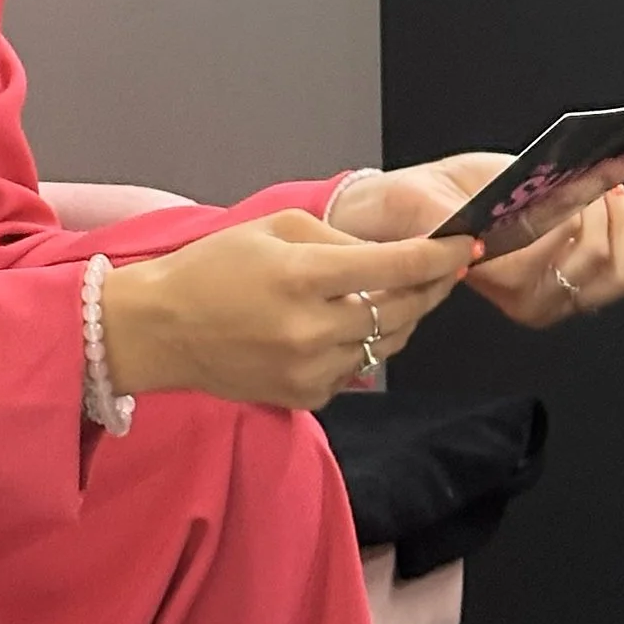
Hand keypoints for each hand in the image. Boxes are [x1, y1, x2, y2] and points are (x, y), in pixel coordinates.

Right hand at [100, 210, 479, 413]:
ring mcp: (310, 368)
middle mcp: (312, 327)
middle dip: (431, 286)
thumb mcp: (272, 227)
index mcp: (302, 275)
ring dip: (401, 318)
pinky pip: (357, 370)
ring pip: (387, 344)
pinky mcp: (306, 396)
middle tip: (445, 268)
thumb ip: (337, 238)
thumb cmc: (211, 269)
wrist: (160, 329)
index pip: (394, 267)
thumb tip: (389, 255)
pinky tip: (343, 327)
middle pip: (402, 309)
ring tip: (398, 295)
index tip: (463, 244)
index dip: (437, 255)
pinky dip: (362, 347)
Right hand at [334, 152, 623, 326]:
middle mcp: (535, 301)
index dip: (577, 215)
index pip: (555, 256)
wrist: (431, 211)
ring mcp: (564, 298)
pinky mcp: (587, 286)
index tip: (577, 182)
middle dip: (613, 214)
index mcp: (498, 280)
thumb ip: (475, 207)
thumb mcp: (440, 197)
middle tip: (598, 181)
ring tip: (621, 190)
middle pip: (604, 266)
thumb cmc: (434, 200)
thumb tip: (541, 205)